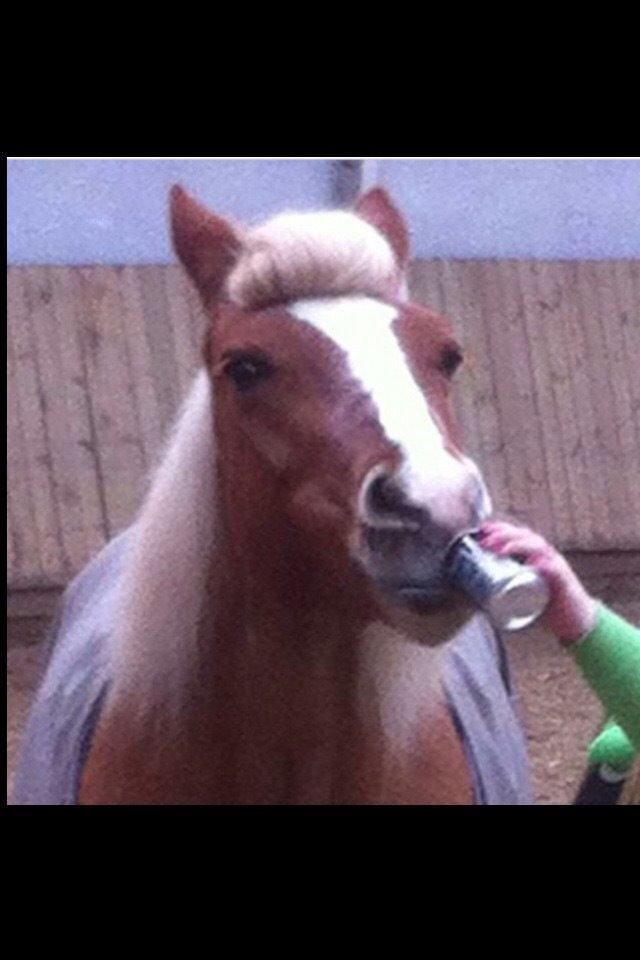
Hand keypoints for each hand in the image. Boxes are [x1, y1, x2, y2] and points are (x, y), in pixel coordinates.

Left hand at [478, 520, 598, 643]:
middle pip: (527, 538)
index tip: (483, 530)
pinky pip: (555, 571)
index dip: (502, 529)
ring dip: (520, 546)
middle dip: (505, 535)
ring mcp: (557, 568)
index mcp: (537, 556)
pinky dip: (545, 566)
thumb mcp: (523, 592)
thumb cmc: (548, 605)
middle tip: (486, 542)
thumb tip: (475, 594)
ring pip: (540, 549)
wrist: (576, 621)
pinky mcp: (565, 583)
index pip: (520, 536)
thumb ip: (506, 589)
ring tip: (502, 550)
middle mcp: (548, 557)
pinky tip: (533, 564)